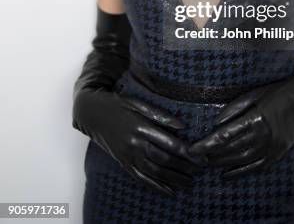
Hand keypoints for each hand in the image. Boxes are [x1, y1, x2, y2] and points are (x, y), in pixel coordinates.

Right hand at [73, 87, 206, 195]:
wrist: (91, 113)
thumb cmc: (116, 103)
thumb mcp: (137, 102)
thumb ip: (159, 114)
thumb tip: (182, 125)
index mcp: (140, 127)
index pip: (169, 144)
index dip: (187, 152)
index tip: (200, 156)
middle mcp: (134, 145)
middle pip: (164, 160)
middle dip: (184, 167)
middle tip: (201, 171)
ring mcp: (128, 156)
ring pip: (155, 173)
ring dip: (174, 180)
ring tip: (190, 184)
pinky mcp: (123, 163)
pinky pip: (141, 179)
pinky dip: (156, 187)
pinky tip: (169, 191)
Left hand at [187, 81, 292, 178]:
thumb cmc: (280, 92)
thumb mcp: (255, 93)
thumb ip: (234, 108)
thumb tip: (217, 121)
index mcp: (256, 118)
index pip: (225, 135)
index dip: (207, 144)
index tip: (193, 149)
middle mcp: (263, 136)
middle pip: (230, 150)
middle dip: (210, 155)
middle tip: (195, 157)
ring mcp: (272, 147)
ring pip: (241, 160)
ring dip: (222, 164)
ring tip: (207, 164)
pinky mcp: (278, 153)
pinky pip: (256, 167)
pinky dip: (241, 172)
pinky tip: (228, 174)